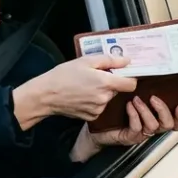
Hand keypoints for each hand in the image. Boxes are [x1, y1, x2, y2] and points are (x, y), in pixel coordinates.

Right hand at [15, 54, 138, 125]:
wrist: (46, 95)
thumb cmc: (63, 75)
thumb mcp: (86, 60)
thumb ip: (110, 60)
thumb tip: (127, 60)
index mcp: (105, 83)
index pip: (131, 84)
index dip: (128, 77)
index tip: (121, 73)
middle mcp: (104, 98)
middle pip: (118, 89)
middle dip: (111, 82)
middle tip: (95, 75)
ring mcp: (98, 109)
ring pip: (108, 98)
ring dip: (102, 92)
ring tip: (85, 85)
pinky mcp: (91, 116)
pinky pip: (99, 107)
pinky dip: (94, 101)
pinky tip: (82, 95)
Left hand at [90, 95, 177, 147]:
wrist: (96, 125)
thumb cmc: (115, 109)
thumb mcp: (132, 96)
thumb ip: (143, 89)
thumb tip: (149, 73)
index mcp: (156, 118)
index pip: (175, 121)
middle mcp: (151, 127)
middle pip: (168, 125)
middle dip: (163, 110)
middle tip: (154, 98)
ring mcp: (141, 134)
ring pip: (152, 126)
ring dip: (146, 111)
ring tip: (136, 99)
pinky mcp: (130, 137)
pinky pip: (137, 128)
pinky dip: (134, 115)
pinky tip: (128, 106)